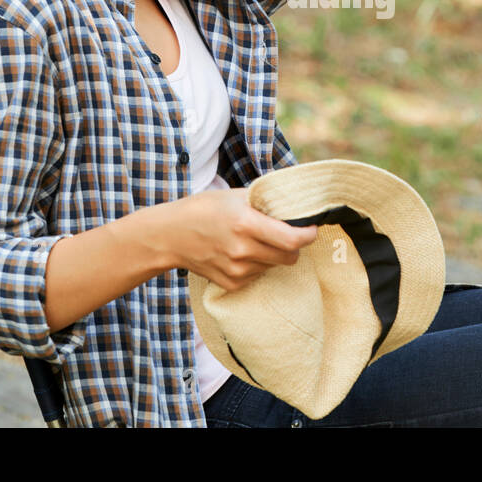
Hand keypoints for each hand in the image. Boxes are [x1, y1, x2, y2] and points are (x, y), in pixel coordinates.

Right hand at [162, 187, 317, 291]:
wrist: (170, 236)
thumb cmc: (204, 209)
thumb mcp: (235, 197)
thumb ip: (265, 201)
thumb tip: (296, 202)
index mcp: (245, 224)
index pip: (292, 239)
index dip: (308, 235)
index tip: (311, 228)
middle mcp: (242, 250)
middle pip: (289, 257)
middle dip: (294, 246)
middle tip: (287, 234)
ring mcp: (236, 270)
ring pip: (275, 266)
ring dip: (274, 254)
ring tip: (254, 240)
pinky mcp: (231, 284)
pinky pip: (258, 275)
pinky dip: (257, 265)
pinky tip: (240, 253)